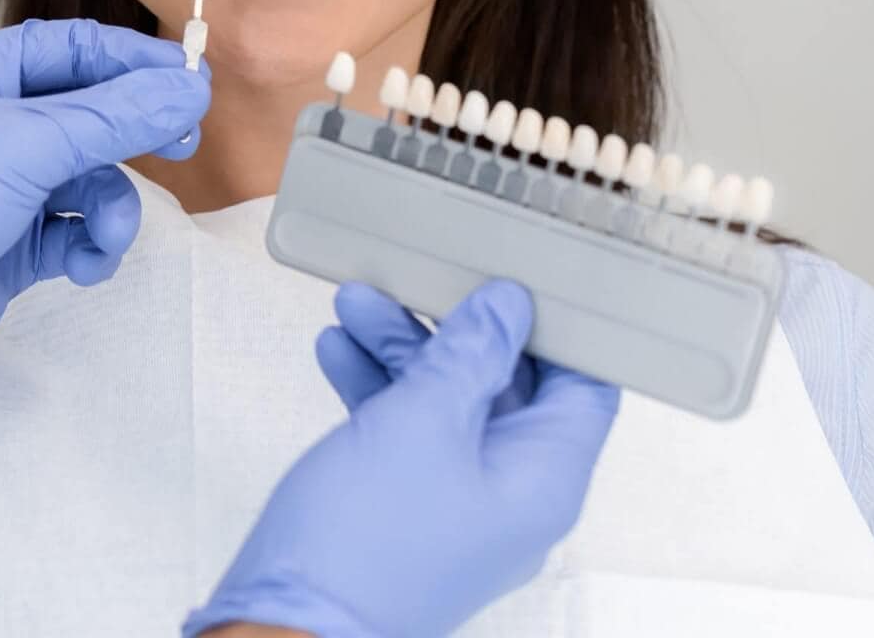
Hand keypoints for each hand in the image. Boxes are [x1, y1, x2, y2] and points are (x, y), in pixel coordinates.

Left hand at [0, 19, 208, 408]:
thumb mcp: (29, 144)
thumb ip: (116, 117)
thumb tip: (188, 90)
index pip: (69, 50)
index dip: (132, 62)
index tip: (191, 80)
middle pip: (85, 111)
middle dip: (132, 134)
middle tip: (183, 144)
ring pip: (85, 177)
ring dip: (109, 206)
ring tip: (108, 234)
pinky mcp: (8, 239)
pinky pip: (71, 229)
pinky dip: (87, 245)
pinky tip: (84, 263)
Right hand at [184, 280, 619, 637]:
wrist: (290, 627)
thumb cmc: (368, 539)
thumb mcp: (422, 421)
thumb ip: (469, 354)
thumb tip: (508, 306)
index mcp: (543, 477)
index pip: (583, 385)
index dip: (561, 326)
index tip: (526, 271)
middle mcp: (510, 492)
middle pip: (506, 385)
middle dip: (456, 325)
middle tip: (419, 272)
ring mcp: (455, 501)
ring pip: (446, 404)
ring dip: (402, 349)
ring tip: (354, 301)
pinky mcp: (404, 507)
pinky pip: (404, 432)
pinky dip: (375, 387)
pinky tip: (336, 349)